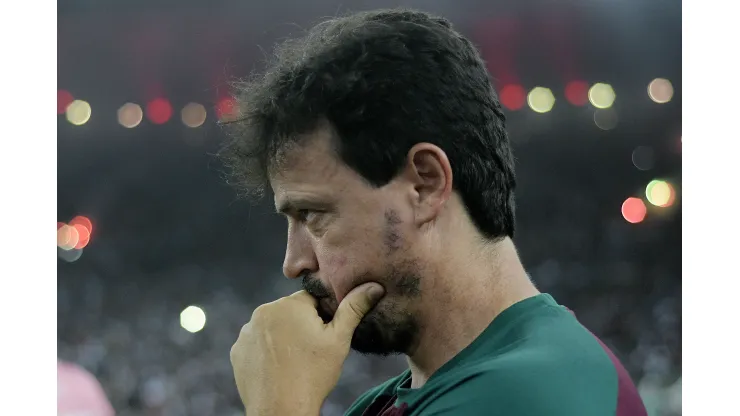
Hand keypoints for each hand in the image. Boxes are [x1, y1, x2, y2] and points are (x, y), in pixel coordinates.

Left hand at [230, 283, 384, 414]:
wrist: (281, 410)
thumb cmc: (314, 375)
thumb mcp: (339, 340)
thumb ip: (354, 308)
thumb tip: (373, 286)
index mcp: (289, 304)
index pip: (312, 299)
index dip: (323, 317)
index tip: (325, 337)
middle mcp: (263, 312)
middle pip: (290, 312)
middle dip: (301, 325)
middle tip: (311, 351)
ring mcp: (247, 332)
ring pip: (273, 327)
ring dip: (283, 337)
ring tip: (295, 362)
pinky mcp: (237, 351)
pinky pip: (257, 344)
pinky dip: (266, 352)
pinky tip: (278, 367)